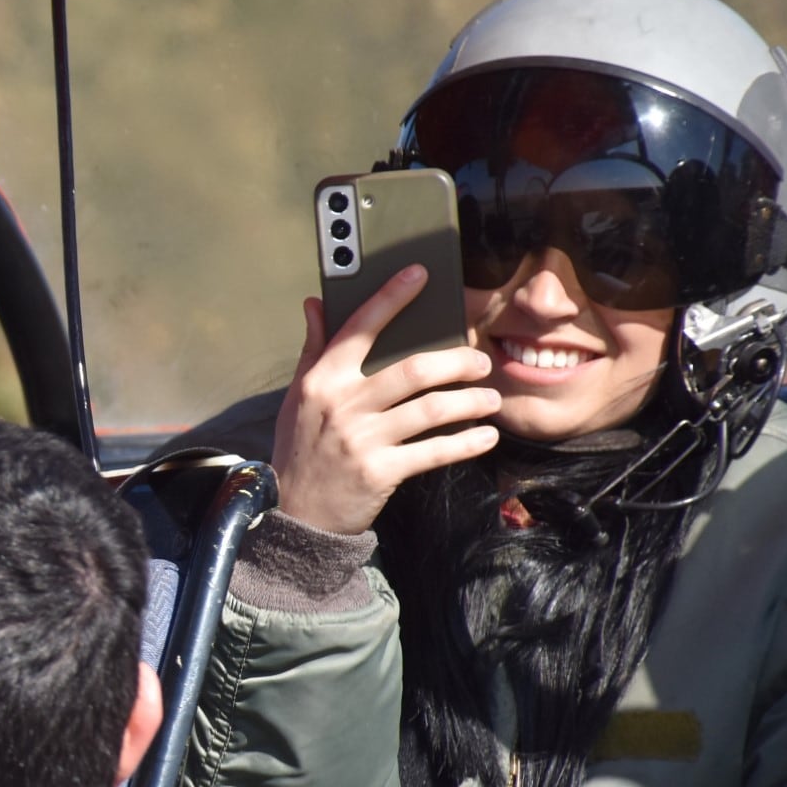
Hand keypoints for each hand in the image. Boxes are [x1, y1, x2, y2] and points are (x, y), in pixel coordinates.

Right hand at [273, 265, 500, 534]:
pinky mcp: (380, 471)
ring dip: (472, 401)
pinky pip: (434, 452)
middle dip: (459, 361)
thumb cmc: (300, 448)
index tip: (419, 274)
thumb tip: (314, 303)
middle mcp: (343, 404)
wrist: (295, 512)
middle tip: (480, 361)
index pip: (360, 328)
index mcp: (323, 380)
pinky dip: (467, 443)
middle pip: (414, 370)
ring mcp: (363, 439)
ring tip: (491, 399)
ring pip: (432, 409)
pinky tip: (485, 436)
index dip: (391, 297)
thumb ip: (313, 349)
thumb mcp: (298, 397)